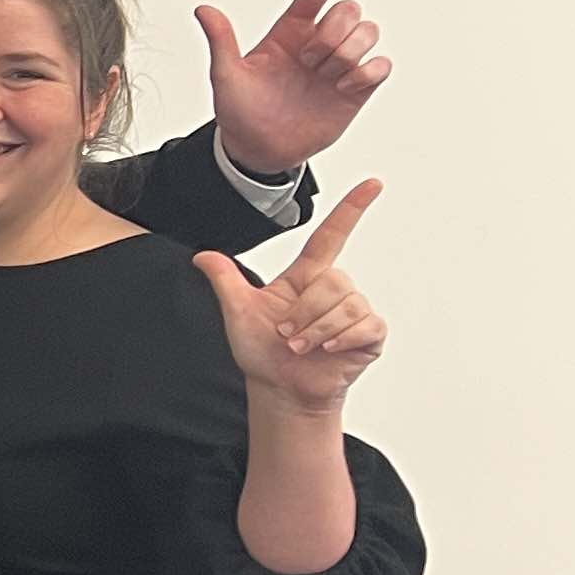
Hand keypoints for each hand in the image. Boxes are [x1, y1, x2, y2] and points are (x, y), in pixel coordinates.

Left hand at [198, 178, 385, 412]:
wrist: (280, 390)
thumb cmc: (261, 352)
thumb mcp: (238, 312)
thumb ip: (225, 280)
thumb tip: (202, 256)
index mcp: (306, 277)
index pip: (331, 236)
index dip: (351, 209)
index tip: (372, 184)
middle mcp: (333, 290)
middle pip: (333, 281)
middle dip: (304, 312)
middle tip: (287, 335)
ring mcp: (354, 312)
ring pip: (346, 304)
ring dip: (317, 330)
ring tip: (300, 346)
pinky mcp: (369, 334)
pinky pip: (364, 325)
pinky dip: (340, 339)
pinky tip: (326, 351)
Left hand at [202, 0, 390, 176]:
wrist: (258, 151)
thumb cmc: (240, 112)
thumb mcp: (226, 76)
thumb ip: (221, 41)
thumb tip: (204, 10)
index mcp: (289, 32)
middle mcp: (318, 42)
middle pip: (349, 8)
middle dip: (334, 31)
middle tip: (309, 62)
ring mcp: (339, 64)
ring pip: (369, 31)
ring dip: (349, 52)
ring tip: (325, 77)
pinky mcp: (357, 88)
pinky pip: (382, 65)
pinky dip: (368, 72)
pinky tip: (343, 88)